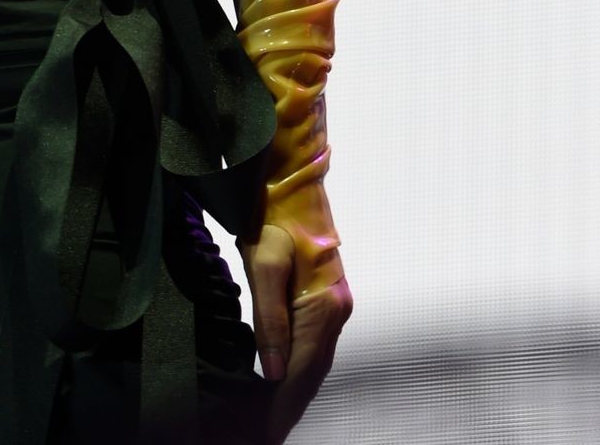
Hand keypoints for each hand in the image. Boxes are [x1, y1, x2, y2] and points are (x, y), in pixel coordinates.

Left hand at [235, 216, 352, 443]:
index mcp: (324, 306)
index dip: (282, 404)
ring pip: (314, 361)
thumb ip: (268, 319)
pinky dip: (299, 369)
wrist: (289, 180)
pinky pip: (314, 344)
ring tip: (272, 419)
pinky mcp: (327, 298)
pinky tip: (284, 382)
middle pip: (311, 372)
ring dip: (294, 391)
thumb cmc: (271, 215)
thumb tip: (271, 372)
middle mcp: (337, 310)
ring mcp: (335, 304)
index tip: (265, 432)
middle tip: (266, 433)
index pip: (300, 370)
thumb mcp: (262, 263)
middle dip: (288, 406)